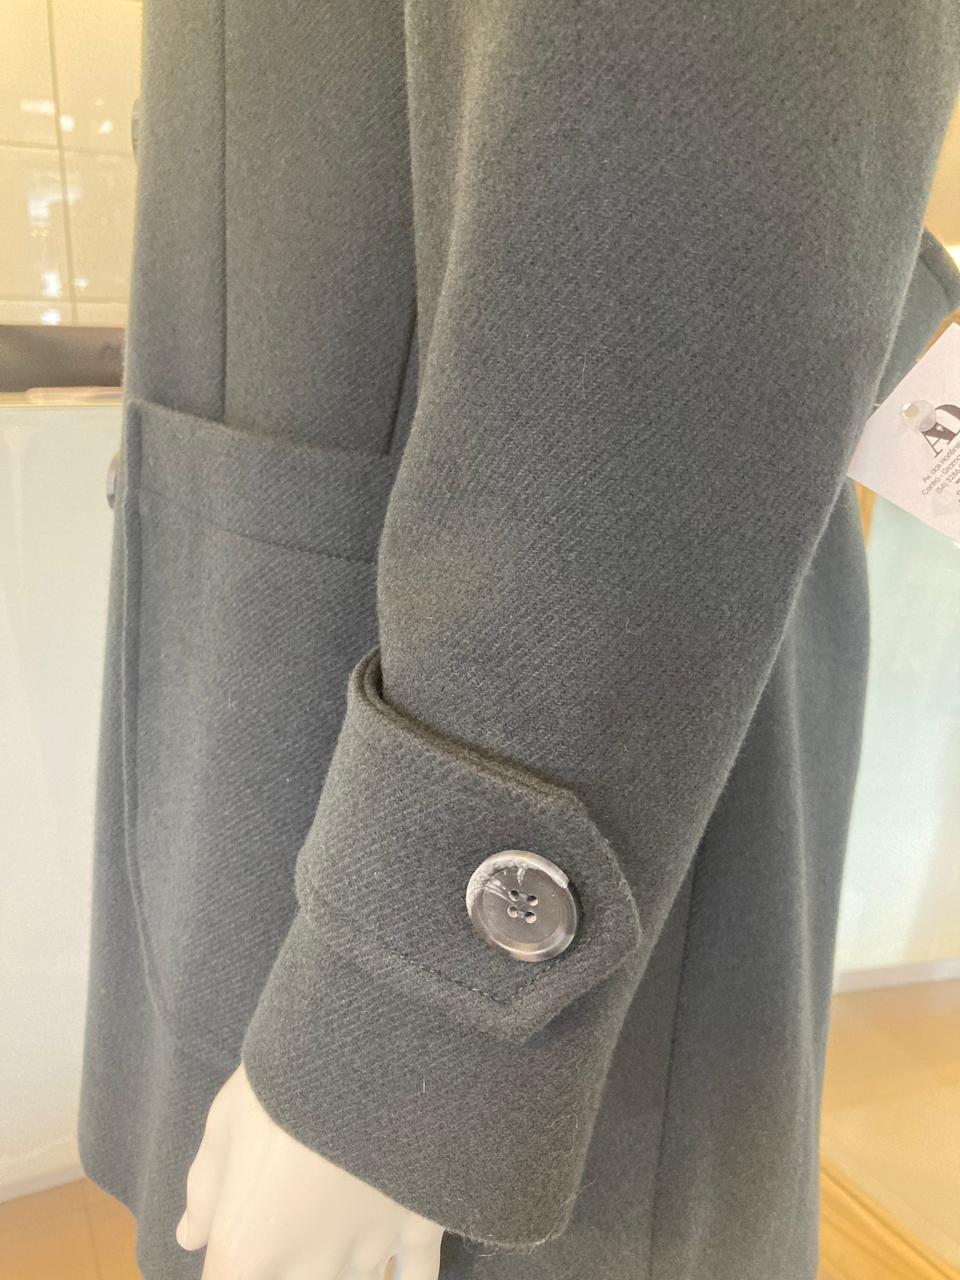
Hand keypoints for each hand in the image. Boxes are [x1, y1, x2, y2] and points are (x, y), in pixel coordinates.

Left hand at [177, 1062, 443, 1279]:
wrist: (370, 1045)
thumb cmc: (284, 1079)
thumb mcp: (227, 1120)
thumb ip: (207, 1188)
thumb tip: (190, 1236)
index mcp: (247, 1246)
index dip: (236, 1262)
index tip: (247, 1240)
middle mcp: (308, 1266)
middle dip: (289, 1262)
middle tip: (294, 1208)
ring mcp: (369, 1250)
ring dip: (340, 1262)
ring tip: (334, 1214)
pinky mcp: (420, 1224)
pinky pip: (418, 1276)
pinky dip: (409, 1278)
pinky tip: (399, 1273)